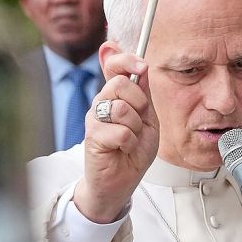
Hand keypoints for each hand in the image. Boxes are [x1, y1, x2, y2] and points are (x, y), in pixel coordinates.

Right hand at [74, 52, 159, 223]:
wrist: (122, 181)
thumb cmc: (134, 151)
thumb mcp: (148, 119)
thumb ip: (144, 94)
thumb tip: (141, 67)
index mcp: (116, 95)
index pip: (114, 65)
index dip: (126, 60)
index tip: (142, 66)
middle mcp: (102, 102)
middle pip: (119, 83)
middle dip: (139, 103)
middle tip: (139, 122)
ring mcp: (95, 118)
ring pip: (121, 108)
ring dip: (135, 128)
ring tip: (130, 139)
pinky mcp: (92, 136)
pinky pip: (120, 132)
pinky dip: (129, 144)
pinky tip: (123, 150)